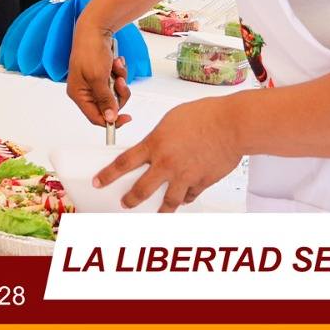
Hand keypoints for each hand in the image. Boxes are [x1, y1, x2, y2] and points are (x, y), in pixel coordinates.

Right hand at [66, 19, 131, 127]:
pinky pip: (116, 81)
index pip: (95, 117)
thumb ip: (105, 100)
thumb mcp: (98, 78)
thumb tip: (110, 119)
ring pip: (114, 93)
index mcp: (78, 94)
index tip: (126, 118)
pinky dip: (119, 72)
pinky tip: (116, 61)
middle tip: (121, 81)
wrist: (95, 28)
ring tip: (117, 66)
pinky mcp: (102, 73)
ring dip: (120, 80)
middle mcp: (85, 90)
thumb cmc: (90, 51)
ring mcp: (94, 81)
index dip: (111, 120)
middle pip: (108, 105)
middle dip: (118, 93)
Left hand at [95, 96, 246, 211]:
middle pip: (141, 189)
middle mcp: (167, 163)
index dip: (108, 175)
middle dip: (130, 200)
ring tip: (156, 214)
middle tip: (124, 203)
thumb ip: (159, 137)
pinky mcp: (202, 182)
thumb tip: (154, 148)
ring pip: (168, 201)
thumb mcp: (171, 120)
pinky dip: (185, 198)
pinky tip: (183, 198)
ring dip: (160, 210)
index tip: (98, 182)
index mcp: (155, 144)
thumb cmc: (205, 115)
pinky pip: (190, 195)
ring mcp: (185, 175)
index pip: (123, 163)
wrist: (231, 124)